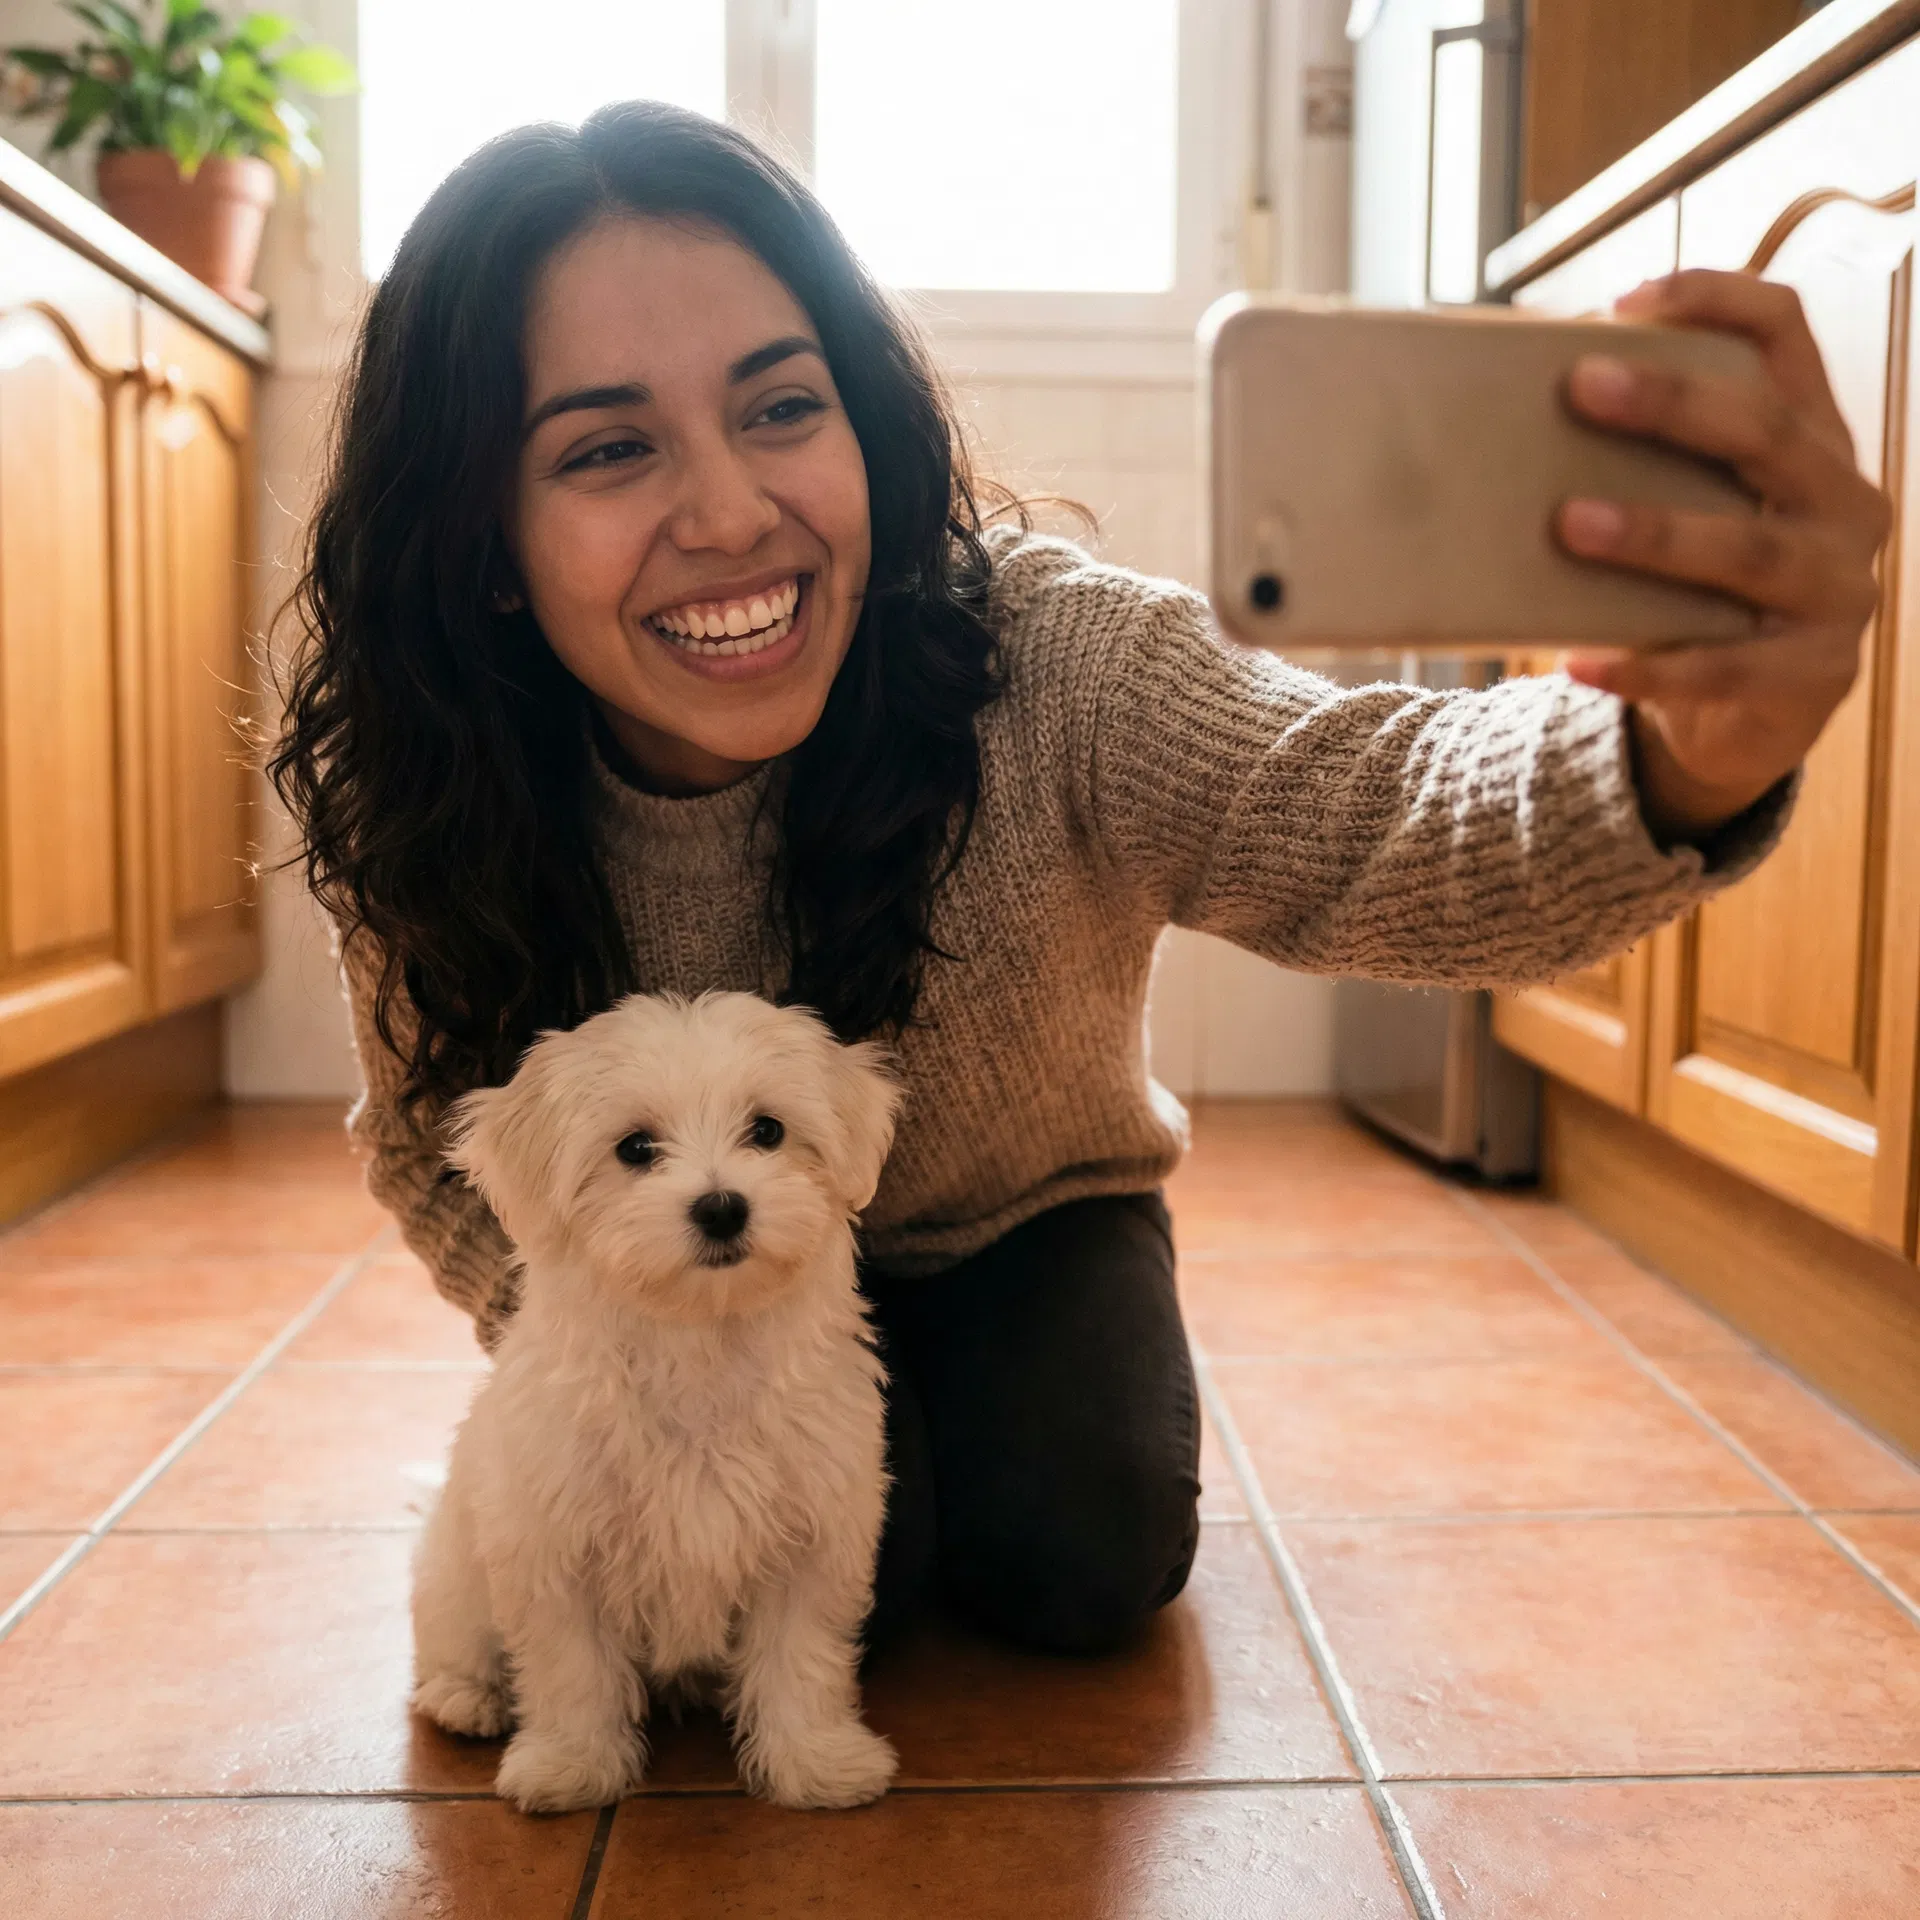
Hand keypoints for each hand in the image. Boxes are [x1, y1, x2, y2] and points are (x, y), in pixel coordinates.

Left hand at [1554, 269, 1890, 842]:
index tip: (1626, 299)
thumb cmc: (1695, 592)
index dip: (1718, 300)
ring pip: (1748, 551)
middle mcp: (1843, 502)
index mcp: (1812, 439)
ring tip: (1570, 522)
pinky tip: (1577, 662)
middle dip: (1672, 405)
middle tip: (1579, 387)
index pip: (1786, 336)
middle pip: (1766, 433)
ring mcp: (1839, 591)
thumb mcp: (1685, 512)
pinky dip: (1646, 665)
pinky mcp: (1810, 675)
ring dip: (1656, 532)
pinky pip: (1721, 668)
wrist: (1744, 718)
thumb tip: (1502, 410)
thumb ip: (1637, 462)